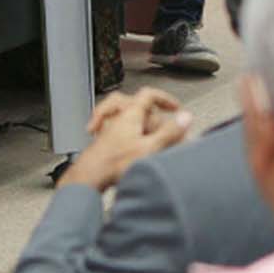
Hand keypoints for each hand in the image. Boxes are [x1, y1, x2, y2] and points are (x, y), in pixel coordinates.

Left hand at [65, 89, 193, 190]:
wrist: (88, 178)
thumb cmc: (113, 164)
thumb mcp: (150, 148)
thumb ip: (169, 132)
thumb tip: (186, 117)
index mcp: (130, 114)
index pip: (149, 94)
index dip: (164, 98)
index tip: (175, 107)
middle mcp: (119, 118)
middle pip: (136, 104)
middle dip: (153, 114)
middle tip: (164, 125)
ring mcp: (110, 129)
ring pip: (125, 116)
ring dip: (140, 123)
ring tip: (150, 135)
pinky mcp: (104, 142)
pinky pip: (117, 129)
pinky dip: (128, 135)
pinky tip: (132, 147)